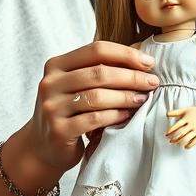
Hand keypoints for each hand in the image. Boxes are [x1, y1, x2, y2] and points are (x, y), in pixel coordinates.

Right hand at [21, 40, 157, 174]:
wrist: (43, 146)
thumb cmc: (68, 110)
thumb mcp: (77, 85)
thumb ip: (99, 69)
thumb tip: (141, 59)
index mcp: (56, 65)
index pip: (96, 50)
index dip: (125, 54)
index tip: (149, 63)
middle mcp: (50, 83)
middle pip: (98, 73)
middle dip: (131, 77)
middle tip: (152, 82)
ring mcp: (52, 107)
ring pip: (97, 96)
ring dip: (126, 97)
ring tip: (142, 98)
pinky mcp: (59, 130)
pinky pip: (94, 119)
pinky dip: (115, 115)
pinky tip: (128, 114)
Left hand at [166, 105, 195, 148]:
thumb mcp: (185, 110)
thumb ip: (176, 112)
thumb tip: (166, 114)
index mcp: (186, 118)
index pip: (176, 126)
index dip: (170, 131)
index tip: (166, 134)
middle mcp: (191, 124)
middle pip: (180, 133)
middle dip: (174, 138)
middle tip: (170, 141)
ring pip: (186, 138)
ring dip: (180, 143)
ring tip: (177, 144)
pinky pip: (194, 141)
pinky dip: (189, 145)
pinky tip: (185, 146)